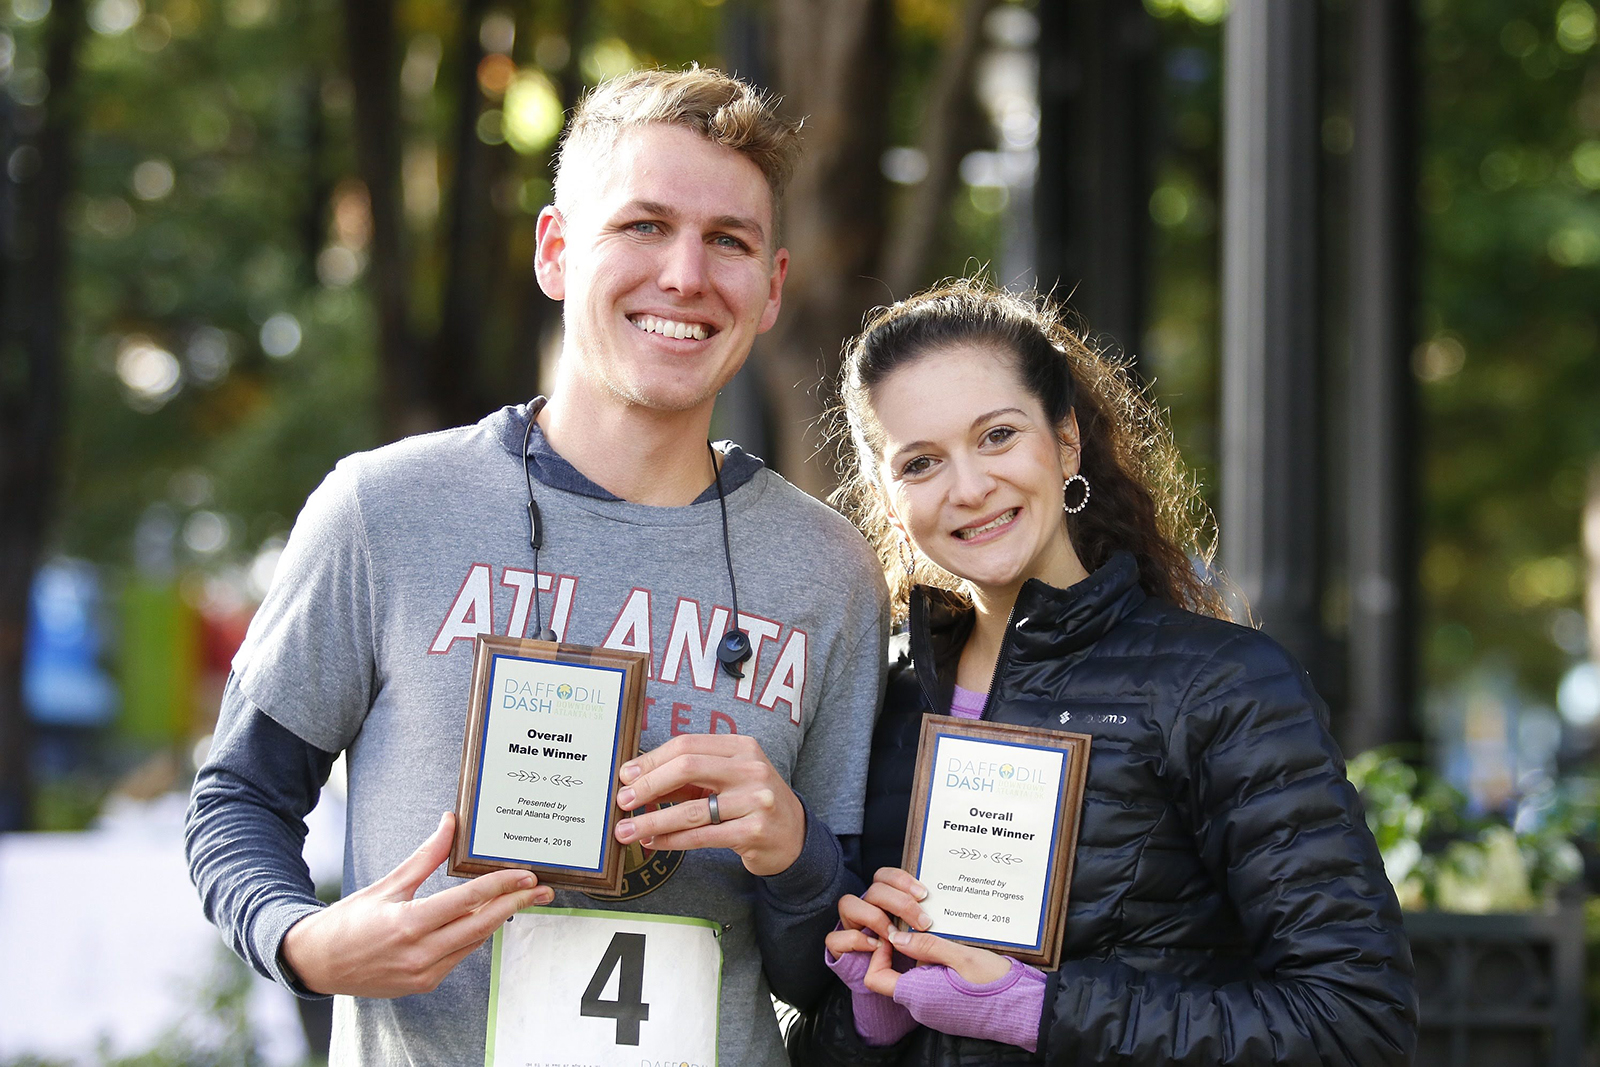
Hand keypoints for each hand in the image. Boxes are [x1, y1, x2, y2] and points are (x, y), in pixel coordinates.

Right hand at [281, 812, 552, 996]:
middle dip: (516, 905)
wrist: (318, 964)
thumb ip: (425, 856)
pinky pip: (459, 956)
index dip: (501, 887)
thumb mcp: (388, 884)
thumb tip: (449, 823)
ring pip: (474, 942)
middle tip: (543, 889)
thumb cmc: (349, 921)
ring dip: (500, 920)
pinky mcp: (423, 984)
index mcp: (408, 924)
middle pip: (481, 925)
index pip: (467, 902)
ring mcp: (422, 973)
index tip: (526, 876)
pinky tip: (489, 918)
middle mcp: (418, 953)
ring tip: (524, 900)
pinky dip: (475, 936)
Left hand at [612, 733, 805, 875]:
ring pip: (691, 809)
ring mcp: (755, 800)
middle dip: (648, 785)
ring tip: (627, 830)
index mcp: (741, 747)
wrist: (793, 835)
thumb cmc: (750, 802)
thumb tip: (637, 781)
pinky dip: (671, 840)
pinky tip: (653, 842)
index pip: (687, 745)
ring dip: (652, 820)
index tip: (626, 775)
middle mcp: (751, 769)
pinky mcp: (753, 832)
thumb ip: (689, 777)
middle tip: (623, 801)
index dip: (652, 760)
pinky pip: (701, 836)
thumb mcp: (726, 779)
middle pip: (687, 767)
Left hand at [829, 868, 1010, 993]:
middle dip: (903, 951)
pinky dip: (935, 969)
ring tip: (943, 939)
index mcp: (919, 995)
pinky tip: (954, 955)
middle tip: (921, 929)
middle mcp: (922, 1007)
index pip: (875, 977)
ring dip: (922, 958)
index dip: (879, 953)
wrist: (1025, 1010)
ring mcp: (934, 1011)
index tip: (897, 933)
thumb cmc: (995, 983)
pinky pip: (929, 987)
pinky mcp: (947, 1009)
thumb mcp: (961, 956)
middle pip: (894, 976)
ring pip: (913, 979)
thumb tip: (896, 936)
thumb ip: (926, 946)